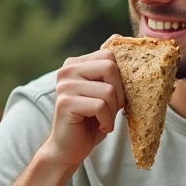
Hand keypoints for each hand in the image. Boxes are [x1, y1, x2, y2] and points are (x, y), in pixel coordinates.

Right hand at [41, 46, 125, 167]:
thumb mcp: (103, 91)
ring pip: (108, 90)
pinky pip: (100, 107)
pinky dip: (106, 121)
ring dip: (112, 111)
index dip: (121, 77)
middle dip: (119, 93)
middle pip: (111, 68)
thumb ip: (109, 69)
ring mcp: (64, 85)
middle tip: (112, 109)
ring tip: (103, 120)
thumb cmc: (90, 120)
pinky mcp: (65, 102)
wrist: (69, 149)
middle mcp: (67, 70)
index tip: (117, 96)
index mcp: (76, 63)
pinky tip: (99, 127)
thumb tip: (118, 36)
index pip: (110, 54)